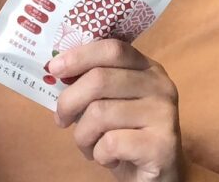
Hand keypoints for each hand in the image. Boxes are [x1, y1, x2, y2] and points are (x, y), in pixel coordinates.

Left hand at [51, 39, 184, 181]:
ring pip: (100, 113)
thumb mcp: (112, 101)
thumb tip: (57, 70)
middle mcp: (160, 85)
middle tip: (60, 119)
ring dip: (82, 135)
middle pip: (100, 79)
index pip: (112, 49)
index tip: (54, 69)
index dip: (79, 56)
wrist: (157, 177)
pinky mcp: (162, 145)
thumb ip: (94, 82)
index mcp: (147, 67)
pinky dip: (99, 154)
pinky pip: (111, 143)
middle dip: (69, 101)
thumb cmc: (127, 133)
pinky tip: (108, 158)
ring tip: (89, 145)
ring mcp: (164, 114)